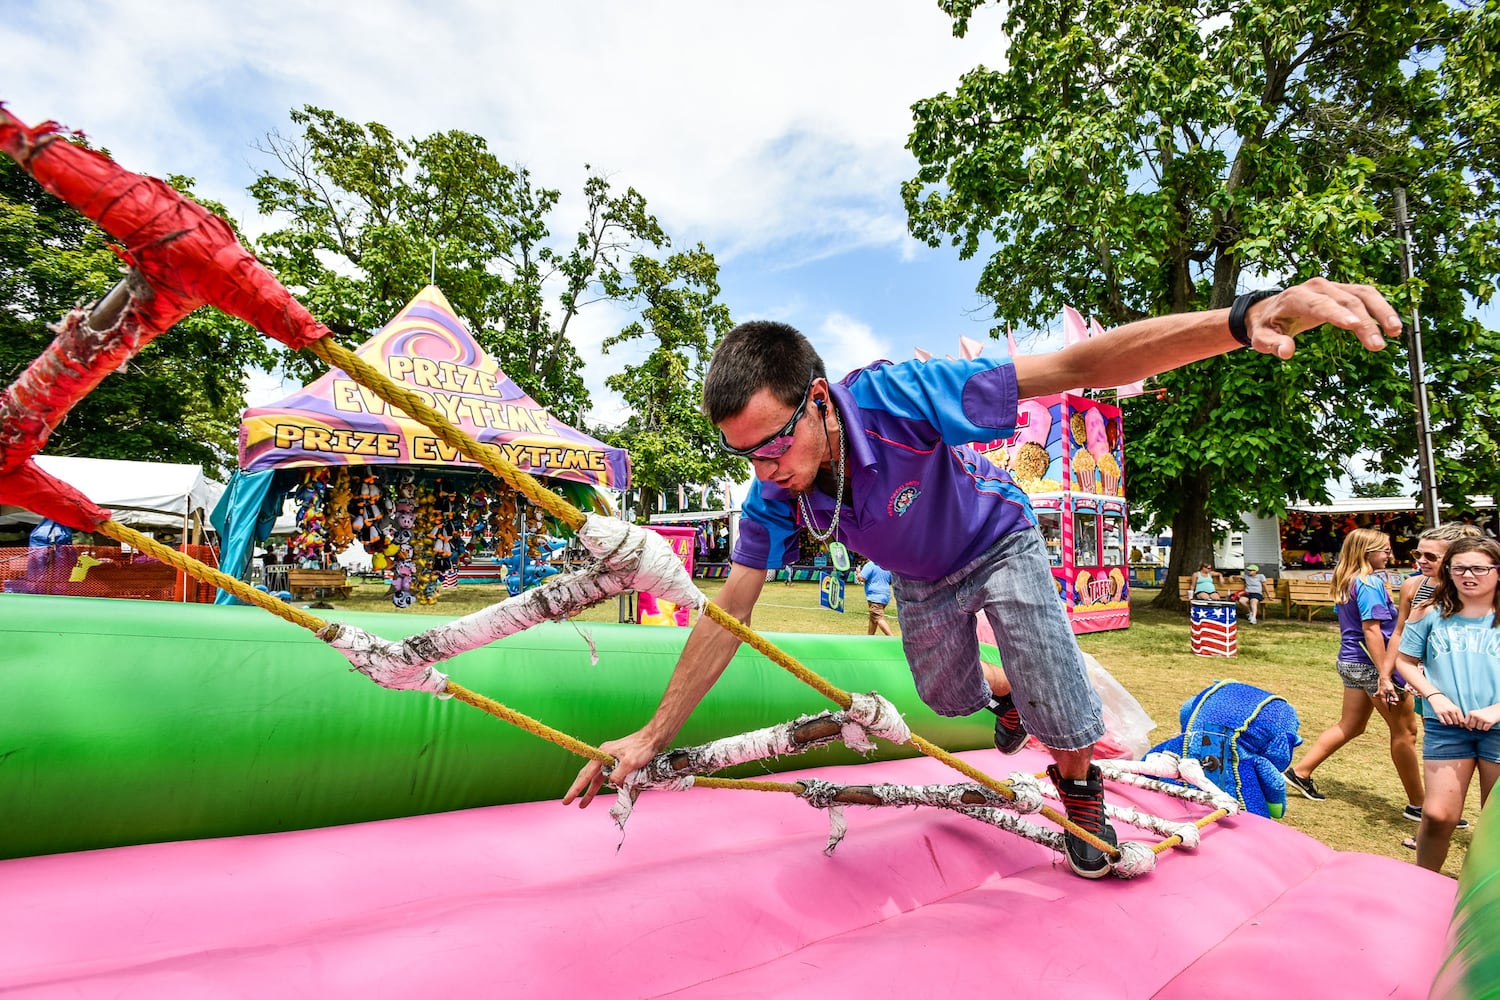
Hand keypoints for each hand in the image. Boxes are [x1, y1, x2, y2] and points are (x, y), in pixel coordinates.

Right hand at [562, 729, 661, 808]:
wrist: (653, 738)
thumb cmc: (642, 747)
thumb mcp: (630, 762)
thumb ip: (618, 775)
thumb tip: (611, 784)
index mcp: (602, 754)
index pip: (586, 774)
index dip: (576, 788)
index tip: (567, 799)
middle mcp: (603, 756)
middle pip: (588, 775)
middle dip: (578, 790)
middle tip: (568, 802)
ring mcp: (610, 758)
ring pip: (597, 777)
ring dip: (591, 790)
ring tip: (584, 804)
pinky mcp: (618, 761)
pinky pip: (607, 775)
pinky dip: (603, 784)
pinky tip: (604, 791)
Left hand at [1246, 278, 1401, 358]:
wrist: (1271, 309)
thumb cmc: (1267, 326)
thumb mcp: (1261, 338)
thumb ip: (1272, 344)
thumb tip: (1287, 352)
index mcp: (1296, 297)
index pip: (1320, 304)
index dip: (1337, 314)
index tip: (1354, 326)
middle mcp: (1317, 287)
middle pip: (1346, 301)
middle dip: (1364, 322)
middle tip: (1377, 346)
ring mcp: (1332, 287)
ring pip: (1363, 294)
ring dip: (1381, 311)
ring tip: (1395, 331)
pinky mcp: (1343, 291)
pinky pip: (1366, 295)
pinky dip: (1381, 308)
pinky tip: (1392, 325)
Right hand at [1376, 675, 1399, 705]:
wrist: (1384, 676)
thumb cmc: (1386, 682)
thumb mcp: (1391, 690)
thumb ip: (1394, 695)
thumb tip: (1396, 699)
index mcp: (1382, 694)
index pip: (1384, 702)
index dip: (1387, 706)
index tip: (1388, 709)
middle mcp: (1380, 693)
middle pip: (1384, 699)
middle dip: (1388, 701)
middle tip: (1393, 703)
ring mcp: (1380, 690)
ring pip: (1382, 696)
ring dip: (1385, 698)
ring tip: (1386, 700)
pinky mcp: (1381, 687)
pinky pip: (1381, 692)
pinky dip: (1380, 694)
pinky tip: (1377, 694)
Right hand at [1431, 693, 1465, 726]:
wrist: (1436, 697)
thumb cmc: (1447, 703)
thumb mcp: (1454, 707)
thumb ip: (1458, 714)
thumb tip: (1461, 723)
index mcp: (1456, 709)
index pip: (1461, 720)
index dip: (1461, 724)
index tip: (1460, 725)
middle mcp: (1451, 711)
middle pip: (1456, 722)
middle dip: (1455, 723)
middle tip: (1453, 721)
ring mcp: (1444, 712)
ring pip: (1450, 723)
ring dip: (1449, 723)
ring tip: (1449, 720)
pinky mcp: (1438, 713)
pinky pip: (1443, 722)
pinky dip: (1444, 723)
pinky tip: (1444, 720)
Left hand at [1465, 705, 1499, 730]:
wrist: (1494, 711)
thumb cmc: (1482, 714)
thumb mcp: (1474, 714)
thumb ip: (1469, 720)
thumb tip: (1467, 728)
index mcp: (1471, 713)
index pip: (1465, 722)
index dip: (1468, 725)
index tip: (1472, 724)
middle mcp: (1475, 715)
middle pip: (1472, 726)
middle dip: (1475, 726)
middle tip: (1480, 721)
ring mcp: (1482, 718)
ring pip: (1478, 728)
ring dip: (1481, 727)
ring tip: (1484, 721)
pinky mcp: (1488, 722)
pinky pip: (1485, 729)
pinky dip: (1486, 728)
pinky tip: (1488, 723)